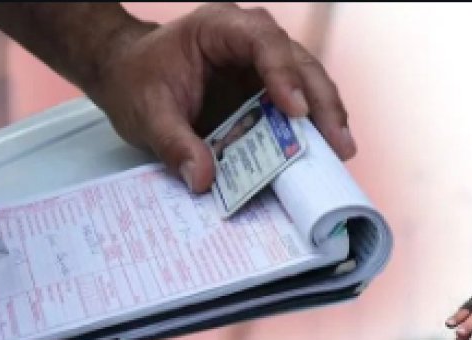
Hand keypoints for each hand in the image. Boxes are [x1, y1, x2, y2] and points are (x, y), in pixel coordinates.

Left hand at [90, 3, 354, 193]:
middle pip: (299, 62)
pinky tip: (326, 151)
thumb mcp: (145, 113)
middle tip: (338, 142)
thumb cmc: (138, 81)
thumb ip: (173, 144)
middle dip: (322, 102)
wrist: (130, 74)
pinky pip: (299, 103)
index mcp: (220, 28)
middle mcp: (250, 39)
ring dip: (327, 116)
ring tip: (341, 152)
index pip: (264, 41)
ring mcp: (264, 64)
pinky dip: (313, 128)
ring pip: (308, 81)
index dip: (285, 73)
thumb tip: (203, 178)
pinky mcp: (268, 90)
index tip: (296, 110)